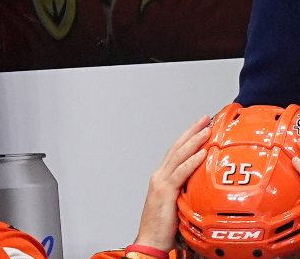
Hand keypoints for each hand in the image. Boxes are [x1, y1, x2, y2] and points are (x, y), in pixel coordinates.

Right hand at [132, 115, 210, 251]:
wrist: (151, 240)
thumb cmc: (164, 227)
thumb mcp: (179, 204)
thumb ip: (189, 191)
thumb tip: (206, 186)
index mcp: (162, 178)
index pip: (177, 152)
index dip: (189, 137)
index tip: (202, 127)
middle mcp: (159, 176)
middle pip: (177, 148)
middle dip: (192, 131)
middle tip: (205, 119)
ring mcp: (161, 182)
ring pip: (179, 156)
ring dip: (194, 141)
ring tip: (207, 130)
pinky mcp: (165, 191)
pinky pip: (181, 173)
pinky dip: (192, 161)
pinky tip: (202, 153)